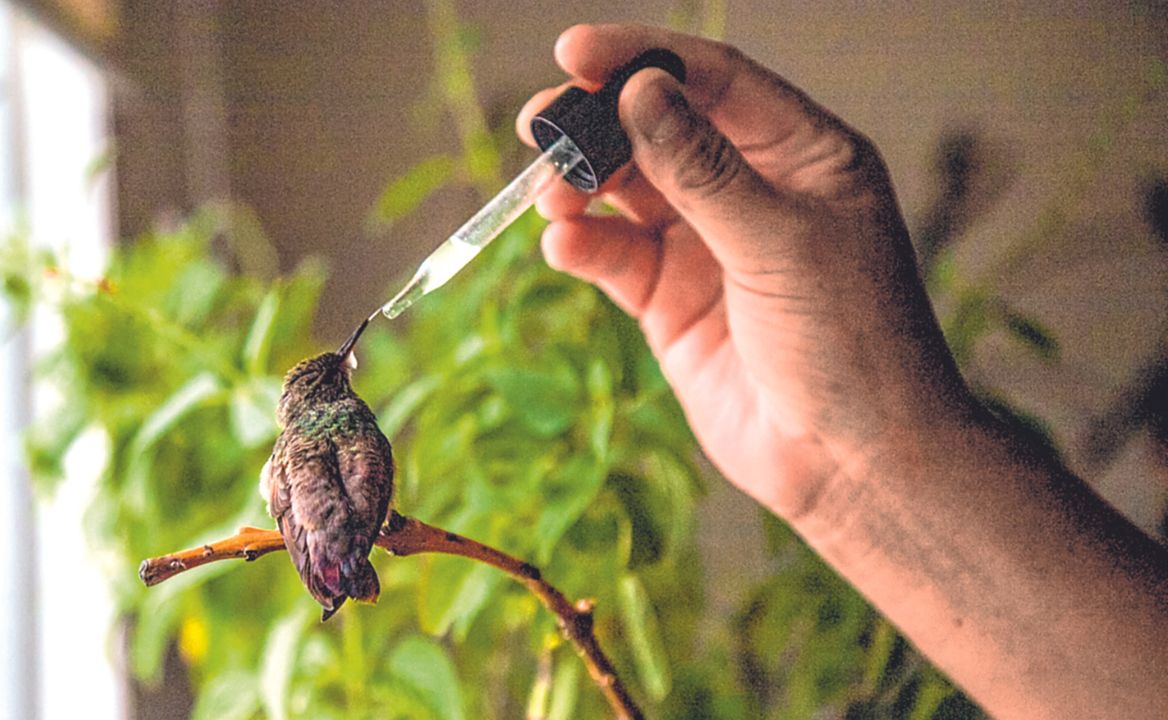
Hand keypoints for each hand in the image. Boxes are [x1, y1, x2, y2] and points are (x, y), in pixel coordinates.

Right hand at [517, 24, 969, 521]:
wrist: (851, 462)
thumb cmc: (851, 343)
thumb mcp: (778, 241)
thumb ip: (703, 168)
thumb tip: (640, 92)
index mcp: (802, 154)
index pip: (714, 80)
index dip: (643, 58)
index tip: (575, 51)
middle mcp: (751, 190)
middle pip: (657, 129)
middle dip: (596, 124)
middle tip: (539, 121)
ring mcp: (706, 245)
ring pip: (625, 191)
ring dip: (581, 186)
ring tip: (551, 195)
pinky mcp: (670, 301)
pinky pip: (614, 256)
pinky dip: (583, 245)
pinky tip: (563, 244)